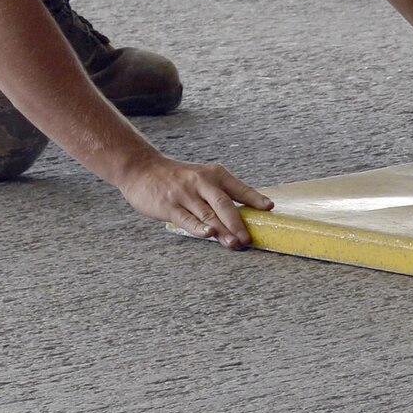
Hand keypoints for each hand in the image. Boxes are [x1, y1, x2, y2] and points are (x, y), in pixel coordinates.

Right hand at [118, 152, 274, 248]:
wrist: (142, 169)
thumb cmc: (177, 178)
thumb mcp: (202, 177)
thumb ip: (219, 193)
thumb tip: (242, 215)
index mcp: (215, 174)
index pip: (239, 188)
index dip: (255, 198)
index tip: (269, 208)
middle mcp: (202, 182)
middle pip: (224, 204)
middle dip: (238, 223)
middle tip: (248, 239)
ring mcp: (186, 195)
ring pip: (208, 215)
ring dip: (222, 231)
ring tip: (234, 244)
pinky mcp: (170, 206)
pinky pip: (187, 219)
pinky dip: (199, 228)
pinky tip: (209, 235)